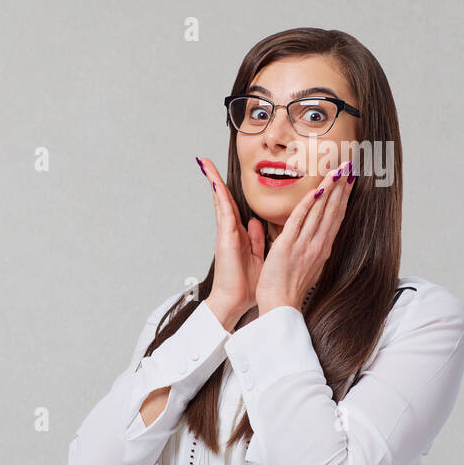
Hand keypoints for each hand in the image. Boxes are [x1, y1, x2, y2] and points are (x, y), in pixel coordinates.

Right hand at [197, 157, 263, 327]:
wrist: (235, 302)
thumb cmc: (246, 285)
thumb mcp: (258, 257)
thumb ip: (257, 239)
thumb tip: (256, 223)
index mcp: (239, 235)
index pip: (234, 207)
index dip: (230, 191)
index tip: (223, 176)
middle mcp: (230, 231)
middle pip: (223, 199)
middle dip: (215, 180)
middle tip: (207, 162)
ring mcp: (226, 232)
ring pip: (220, 201)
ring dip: (213, 182)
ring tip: (205, 164)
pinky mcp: (225, 236)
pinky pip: (223, 211)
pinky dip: (219, 195)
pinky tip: (214, 182)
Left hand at [255, 159, 354, 312]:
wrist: (280, 307)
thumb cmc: (288, 290)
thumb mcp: (306, 266)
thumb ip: (309, 249)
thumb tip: (313, 238)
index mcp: (321, 249)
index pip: (335, 218)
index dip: (343, 198)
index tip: (348, 181)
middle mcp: (317, 245)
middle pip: (333, 211)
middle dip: (341, 187)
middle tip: (348, 167)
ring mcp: (304, 245)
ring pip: (320, 212)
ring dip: (329, 189)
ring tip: (336, 171)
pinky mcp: (288, 247)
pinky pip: (299, 221)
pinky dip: (308, 205)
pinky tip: (315, 190)